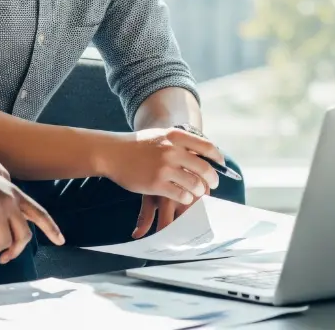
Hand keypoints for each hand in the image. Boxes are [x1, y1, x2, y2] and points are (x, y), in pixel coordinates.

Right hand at [98, 128, 221, 234]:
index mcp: (175, 136)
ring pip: (194, 184)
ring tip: (198, 192)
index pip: (206, 147)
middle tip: (214, 183)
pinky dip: (185, 197)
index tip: (221, 165)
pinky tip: (184, 197)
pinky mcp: (156, 183)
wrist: (113, 152)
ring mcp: (164, 168)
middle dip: (212, 178)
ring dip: (199, 190)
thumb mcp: (161, 135)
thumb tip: (203, 153)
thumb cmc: (138, 145)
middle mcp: (172, 150)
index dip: (218, 158)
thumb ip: (180, 142)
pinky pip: (180, 194)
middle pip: (203, 168)